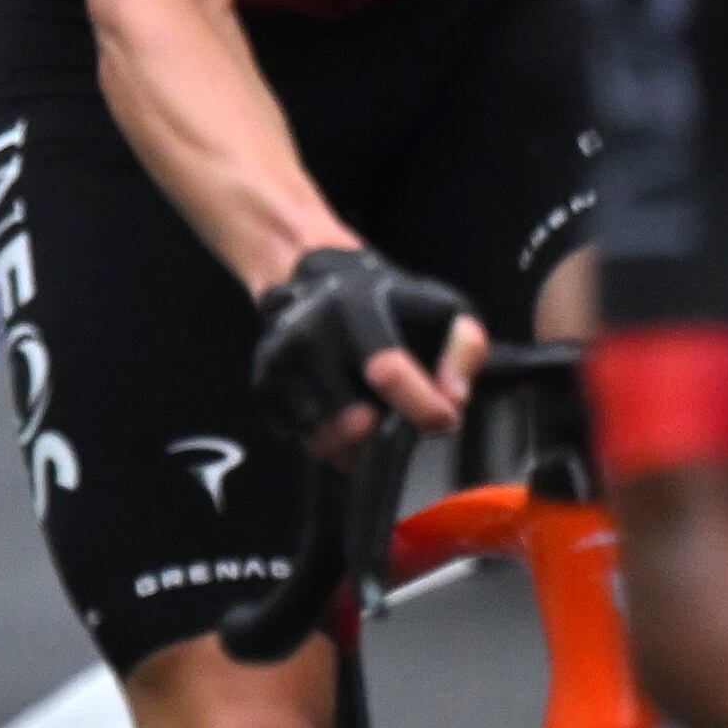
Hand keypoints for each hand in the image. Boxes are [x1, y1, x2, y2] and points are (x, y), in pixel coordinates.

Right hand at [252, 244, 477, 457]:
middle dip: (389, 433)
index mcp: (353, 309)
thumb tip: (453, 399)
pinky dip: (330, 441)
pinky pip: (299, 438)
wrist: (319, 283)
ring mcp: (278, 363)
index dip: (421, 406)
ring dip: (360, 444)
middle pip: (350, 419)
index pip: (386, 370)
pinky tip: (348, 418)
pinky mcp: (262, 385)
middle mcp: (306, 335)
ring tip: (380, 421)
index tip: (446, 420)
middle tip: (407, 421)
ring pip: (323, 436)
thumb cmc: (391, 302)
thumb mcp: (444, 307)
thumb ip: (464, 348)